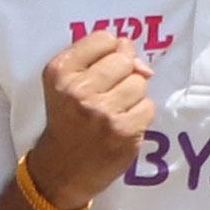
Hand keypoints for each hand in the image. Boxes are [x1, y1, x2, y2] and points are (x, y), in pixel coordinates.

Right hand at [29, 31, 155, 208]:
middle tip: (107, 95)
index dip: (109, 53)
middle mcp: (78, 90)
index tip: (100, 71)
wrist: (61, 170)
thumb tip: (145, 66)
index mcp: (60, 71)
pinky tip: (122, 125)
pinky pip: (148, 106)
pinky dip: (140, 115)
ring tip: (114, 111)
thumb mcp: (69, 83)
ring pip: (140, 82)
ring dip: (133, 95)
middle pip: (125, 59)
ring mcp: (102, 112)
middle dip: (123, 74)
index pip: (104, 38)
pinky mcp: (123, 131)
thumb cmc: (68, 119)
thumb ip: (103, 60)